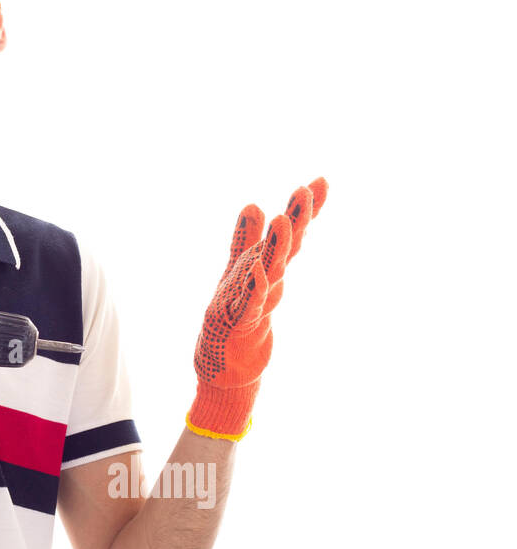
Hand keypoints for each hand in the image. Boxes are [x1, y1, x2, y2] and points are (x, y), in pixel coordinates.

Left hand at [187, 177, 327, 440]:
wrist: (228, 368)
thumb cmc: (235, 318)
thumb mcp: (237, 271)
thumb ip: (245, 240)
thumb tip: (252, 204)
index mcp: (266, 268)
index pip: (289, 234)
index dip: (304, 210)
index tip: (320, 181)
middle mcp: (267, 283)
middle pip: (284, 248)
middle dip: (297, 220)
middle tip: (307, 190)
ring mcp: (256, 304)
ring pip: (270, 272)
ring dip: (276, 248)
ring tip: (282, 221)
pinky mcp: (242, 326)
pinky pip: (249, 304)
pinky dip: (253, 288)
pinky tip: (256, 270)